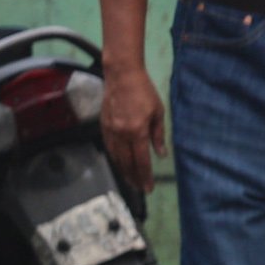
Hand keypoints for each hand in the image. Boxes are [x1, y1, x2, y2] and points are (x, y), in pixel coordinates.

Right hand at [101, 66, 166, 195]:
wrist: (122, 76)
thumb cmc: (144, 91)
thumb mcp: (158, 112)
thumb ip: (159, 135)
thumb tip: (161, 154)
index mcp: (137, 131)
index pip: (141, 160)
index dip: (145, 176)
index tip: (148, 188)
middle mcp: (122, 134)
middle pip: (127, 163)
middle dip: (134, 178)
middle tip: (140, 188)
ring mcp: (110, 130)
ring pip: (116, 157)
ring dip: (123, 171)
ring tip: (131, 181)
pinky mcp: (103, 126)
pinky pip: (109, 147)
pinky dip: (115, 158)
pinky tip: (119, 164)